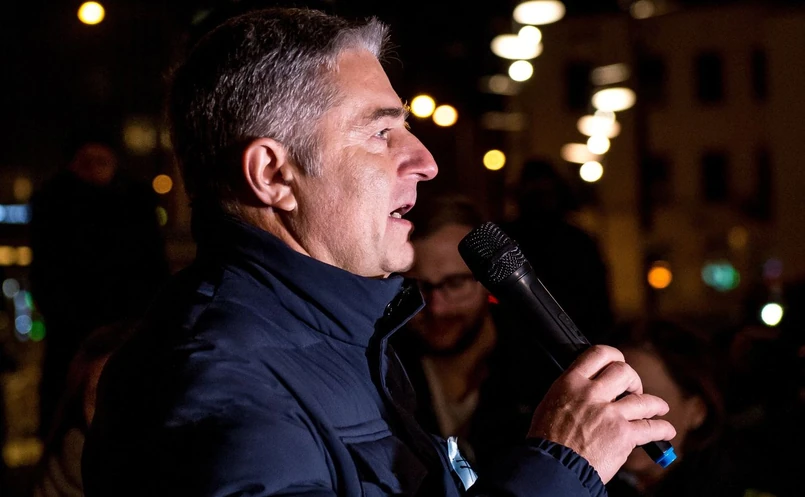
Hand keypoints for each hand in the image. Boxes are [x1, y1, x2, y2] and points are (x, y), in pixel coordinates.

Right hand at [527, 345, 675, 482]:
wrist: (552, 466)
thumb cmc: (547, 440)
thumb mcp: (550, 403)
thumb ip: (571, 392)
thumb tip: (585, 391)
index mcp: (570, 383)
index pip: (598, 354)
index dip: (614, 356)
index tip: (619, 363)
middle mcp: (591, 393)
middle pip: (624, 372)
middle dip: (634, 380)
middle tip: (633, 390)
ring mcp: (609, 413)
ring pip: (643, 400)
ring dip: (655, 405)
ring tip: (659, 408)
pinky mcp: (623, 434)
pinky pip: (651, 428)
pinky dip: (662, 429)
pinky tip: (665, 431)